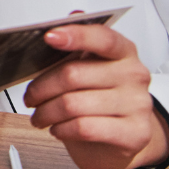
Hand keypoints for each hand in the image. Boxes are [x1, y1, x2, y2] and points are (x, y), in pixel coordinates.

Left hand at [24, 24, 168, 168]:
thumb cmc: (98, 98)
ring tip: (39, 116)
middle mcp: (134, 74)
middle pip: (73, 74)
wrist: (119, 140)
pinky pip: (84, 128)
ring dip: (46, 112)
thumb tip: (53, 29)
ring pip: (73, 104)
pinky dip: (62, 129)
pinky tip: (57, 128)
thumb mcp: (86, 70)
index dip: (75, 35)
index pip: (102, 37)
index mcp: (123, 51)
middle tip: (30, 97)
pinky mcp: (136, 133)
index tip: (49, 36)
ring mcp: (138, 104)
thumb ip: (72, 47)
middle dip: (41, 88)